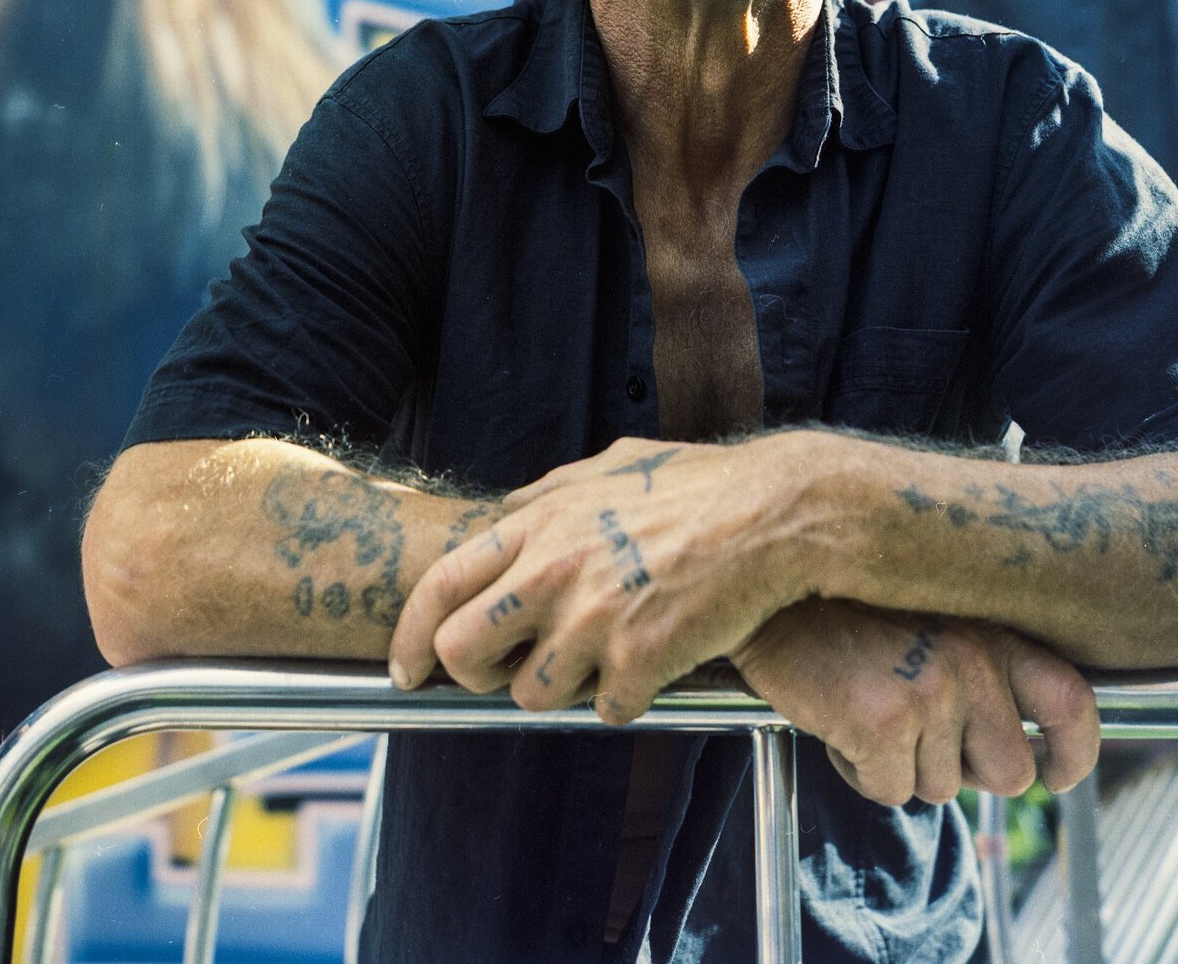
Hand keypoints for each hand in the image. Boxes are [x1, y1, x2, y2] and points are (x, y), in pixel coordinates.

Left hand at [388, 436, 809, 722]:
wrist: (771, 513)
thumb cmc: (696, 484)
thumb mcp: (608, 466)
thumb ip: (547, 495)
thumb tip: (505, 514)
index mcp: (539, 525)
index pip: (439, 587)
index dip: (409, 638)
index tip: (406, 670)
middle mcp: (553, 572)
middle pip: (462, 655)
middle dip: (478, 675)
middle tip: (511, 669)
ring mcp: (593, 620)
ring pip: (532, 697)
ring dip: (563, 687)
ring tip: (605, 650)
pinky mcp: (639, 661)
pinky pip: (607, 710)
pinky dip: (627, 695)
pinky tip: (656, 657)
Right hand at [731, 599, 1098, 805]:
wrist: (767, 587)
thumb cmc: (843, 607)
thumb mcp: (929, 616)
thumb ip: (979, 664)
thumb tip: (1014, 746)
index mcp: (991, 628)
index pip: (1071, 701)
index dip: (1073, 751)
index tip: (1056, 771)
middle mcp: (973, 657)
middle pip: (1008, 773)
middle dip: (962, 769)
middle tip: (913, 727)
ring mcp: (930, 689)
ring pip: (940, 787)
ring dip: (901, 764)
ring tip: (865, 704)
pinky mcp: (882, 720)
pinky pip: (889, 790)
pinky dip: (861, 770)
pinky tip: (839, 717)